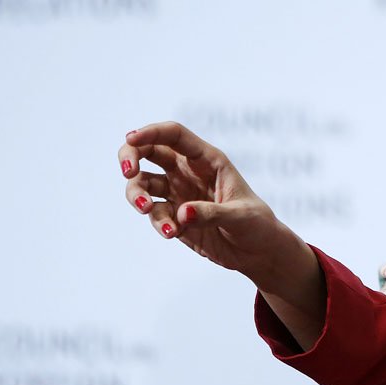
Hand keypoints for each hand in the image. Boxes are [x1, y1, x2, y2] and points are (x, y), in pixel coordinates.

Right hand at [118, 122, 275, 275]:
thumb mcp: (240, 217)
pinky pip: (154, 214)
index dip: (152, 132)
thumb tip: (181, 213)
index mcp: (207, 160)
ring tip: (146, 209)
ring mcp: (178, 193)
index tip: (131, 140)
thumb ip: (212, 213)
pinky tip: (173, 233)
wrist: (257, 252)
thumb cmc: (256, 225)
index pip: (174, 136)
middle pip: (149, 151)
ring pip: (143, 184)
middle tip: (128, 171)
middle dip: (131, 156)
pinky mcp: (173, 216)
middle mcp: (188, 171)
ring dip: (137, 195)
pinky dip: (157, 223)